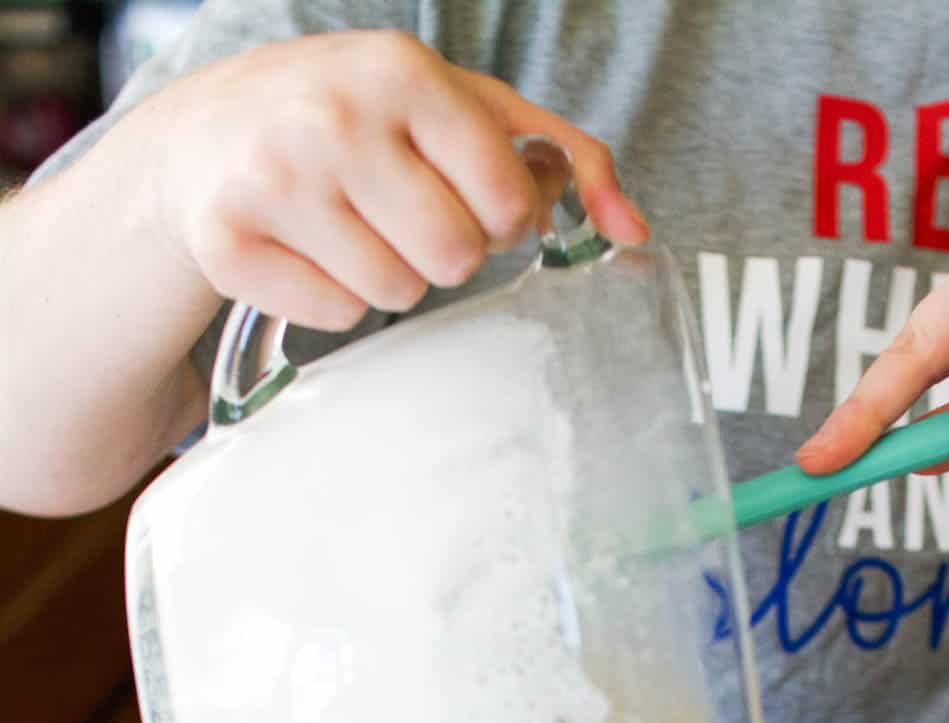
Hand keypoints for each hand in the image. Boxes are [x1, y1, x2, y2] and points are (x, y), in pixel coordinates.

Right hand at [144, 30, 647, 331]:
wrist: (205, 135)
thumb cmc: (358, 120)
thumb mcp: (460, 109)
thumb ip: (560, 155)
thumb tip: (634, 229)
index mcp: (402, 71)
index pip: (505, 200)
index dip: (498, 218)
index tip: (464, 196)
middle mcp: (335, 117)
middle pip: (455, 258)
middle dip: (441, 249)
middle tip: (400, 213)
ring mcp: (274, 180)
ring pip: (396, 294)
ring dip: (387, 275)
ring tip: (350, 225)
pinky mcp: (229, 244)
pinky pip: (336, 317)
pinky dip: (332, 297)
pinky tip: (307, 249)